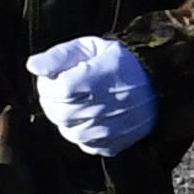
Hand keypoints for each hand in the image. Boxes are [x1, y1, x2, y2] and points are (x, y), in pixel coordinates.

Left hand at [25, 36, 155, 156]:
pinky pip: (88, 145)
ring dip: (67, 120)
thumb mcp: (90, 47)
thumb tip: (32, 67)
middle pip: (58, 113)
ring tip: (77, 106)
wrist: (160, 83)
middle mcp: (101, 107)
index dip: (47, 85)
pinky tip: (92, 120)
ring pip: (70, 133)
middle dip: (54, 102)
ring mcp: (110, 129)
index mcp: (92, 80)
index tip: (56, 77)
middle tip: (64, 91)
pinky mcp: (117, 143)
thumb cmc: (120, 62)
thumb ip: (58, 56)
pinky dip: (84, 135)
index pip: (52, 91)